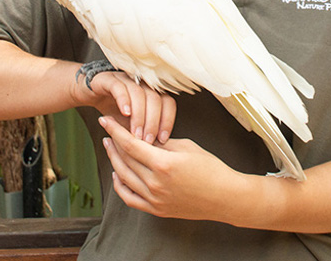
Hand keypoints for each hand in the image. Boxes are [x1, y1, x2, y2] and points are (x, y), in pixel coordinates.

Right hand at [74, 71, 176, 144]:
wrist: (89, 95)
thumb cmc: (114, 112)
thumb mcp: (131, 126)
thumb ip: (144, 133)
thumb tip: (159, 151)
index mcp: (151, 92)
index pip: (168, 102)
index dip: (168, 120)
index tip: (162, 139)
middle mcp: (141, 84)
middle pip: (155, 98)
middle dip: (153, 122)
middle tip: (148, 140)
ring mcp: (126, 80)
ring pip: (139, 94)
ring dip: (139, 116)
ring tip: (135, 134)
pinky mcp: (109, 80)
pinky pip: (119, 88)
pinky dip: (124, 101)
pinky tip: (124, 114)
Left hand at [98, 114, 247, 221]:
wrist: (225, 197)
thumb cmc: (211, 169)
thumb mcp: (186, 147)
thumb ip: (162, 143)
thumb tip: (144, 138)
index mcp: (164, 164)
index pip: (131, 144)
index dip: (116, 131)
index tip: (106, 120)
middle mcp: (155, 183)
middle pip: (125, 160)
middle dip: (113, 143)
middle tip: (108, 131)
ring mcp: (155, 199)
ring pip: (124, 178)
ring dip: (115, 161)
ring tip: (110, 148)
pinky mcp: (157, 210)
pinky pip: (130, 198)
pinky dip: (120, 186)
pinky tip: (118, 174)